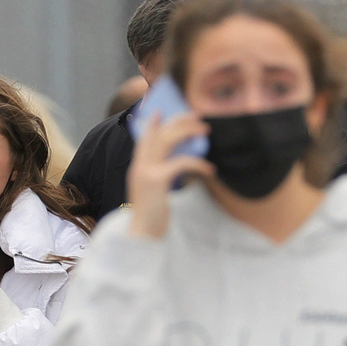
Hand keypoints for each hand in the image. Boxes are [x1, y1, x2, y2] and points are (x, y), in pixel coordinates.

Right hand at [124, 110, 213, 238]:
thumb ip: (161, 173)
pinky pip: (181, 162)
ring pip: (167, 140)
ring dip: (188, 132)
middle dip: (178, 122)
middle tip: (197, 117)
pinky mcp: (157, 180)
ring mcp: (146, 172)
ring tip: (205, 131)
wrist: (143, 235)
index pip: (143, 138)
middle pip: (158, 133)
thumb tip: (182, 158)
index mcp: (137, 168)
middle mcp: (139, 166)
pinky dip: (197, 163)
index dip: (153, 123)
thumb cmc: (152, 214)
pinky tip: (209, 169)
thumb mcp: (154, 190)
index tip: (163, 111)